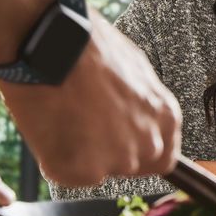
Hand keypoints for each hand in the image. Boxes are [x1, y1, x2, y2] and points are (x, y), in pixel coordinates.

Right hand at [0, 9, 181, 186]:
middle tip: (81, 123)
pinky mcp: (82, 170)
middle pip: (130, 166)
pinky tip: (49, 125)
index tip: (118, 144)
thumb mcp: (133, 70)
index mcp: (166, 117)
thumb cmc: (88, 46)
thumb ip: (140, 103)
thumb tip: (130, 113)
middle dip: (106, 152)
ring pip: (96, 171)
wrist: (53, 40)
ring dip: (79, 154)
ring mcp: (117, 160)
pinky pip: (66, 174)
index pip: (162, 157)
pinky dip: (53, 157)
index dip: (136, 152)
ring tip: (63, 116)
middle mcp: (149, 143)